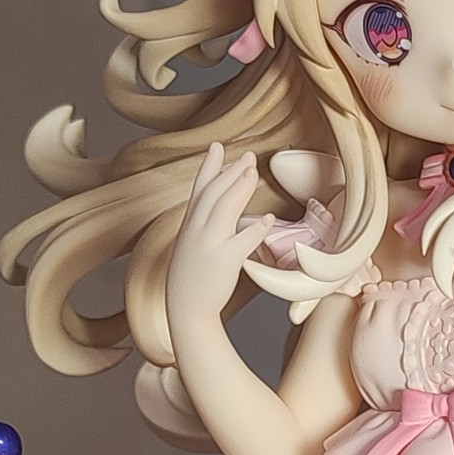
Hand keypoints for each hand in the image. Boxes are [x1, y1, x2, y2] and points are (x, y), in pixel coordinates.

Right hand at [166, 145, 270, 328]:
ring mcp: (209, 243)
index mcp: (189, 225)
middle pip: (214, 192)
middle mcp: (196, 229)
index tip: (216, 146)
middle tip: (247, 156)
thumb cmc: (191, 279)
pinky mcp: (224, 259)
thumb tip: (221, 211)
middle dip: (230, 171)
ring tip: (254, 171)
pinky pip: (243, 239)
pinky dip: (256, 228)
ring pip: (225, 207)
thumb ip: (203, 226)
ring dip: (240, 187)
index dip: (208, 166)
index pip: (199, 189)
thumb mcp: (191, 245)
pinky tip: (267, 218)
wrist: (186, 308)